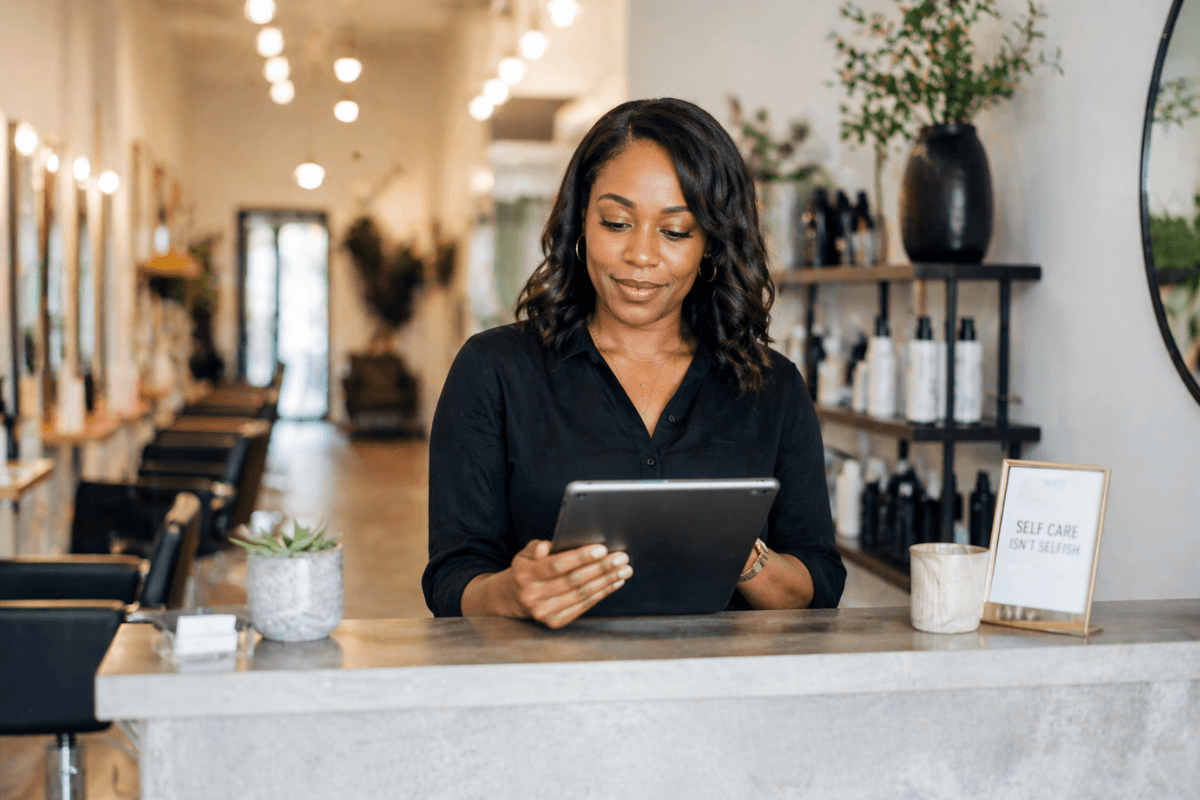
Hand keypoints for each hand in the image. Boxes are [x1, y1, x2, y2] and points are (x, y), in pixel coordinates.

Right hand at [509, 540, 631, 628]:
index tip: (602, 549)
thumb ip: (536, 547)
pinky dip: (601, 594)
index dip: (580, 557)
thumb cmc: (526, 570)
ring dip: (606, 581)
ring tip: (624, 570)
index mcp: (525, 575)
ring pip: (581, 594)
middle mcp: (533, 596)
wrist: (513, 598)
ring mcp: (544, 612)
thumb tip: (548, 546)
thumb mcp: (525, 554)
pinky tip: (614, 583)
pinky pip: (583, 606)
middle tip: (621, 558)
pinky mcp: (555, 622)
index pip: (556, 565)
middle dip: (601, 568)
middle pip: (573, 581)